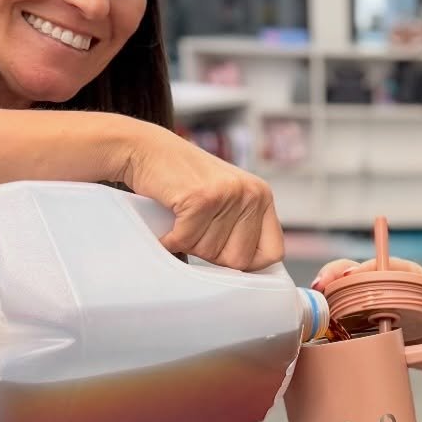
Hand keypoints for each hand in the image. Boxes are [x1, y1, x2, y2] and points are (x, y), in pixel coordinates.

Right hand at [119, 123, 283, 269]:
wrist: (148, 150)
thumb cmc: (184, 180)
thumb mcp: (226, 200)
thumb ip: (241, 228)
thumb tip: (247, 271)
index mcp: (262, 197)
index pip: (273, 253)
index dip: (248, 263)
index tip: (225, 259)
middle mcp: (251, 194)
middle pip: (238, 259)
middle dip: (211, 255)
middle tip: (194, 231)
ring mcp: (228, 194)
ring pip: (209, 252)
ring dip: (187, 243)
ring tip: (181, 219)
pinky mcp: (202, 197)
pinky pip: (186, 241)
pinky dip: (170, 239)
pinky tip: (167, 224)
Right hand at [312, 256, 421, 330]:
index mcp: (402, 274)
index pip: (378, 265)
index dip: (362, 268)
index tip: (349, 275)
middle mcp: (382, 287)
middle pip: (352, 274)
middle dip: (333, 275)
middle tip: (320, 285)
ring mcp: (371, 307)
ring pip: (342, 296)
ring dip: (325, 298)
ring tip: (312, 306)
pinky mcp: (366, 328)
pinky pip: (344, 321)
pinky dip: (329, 323)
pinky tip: (318, 330)